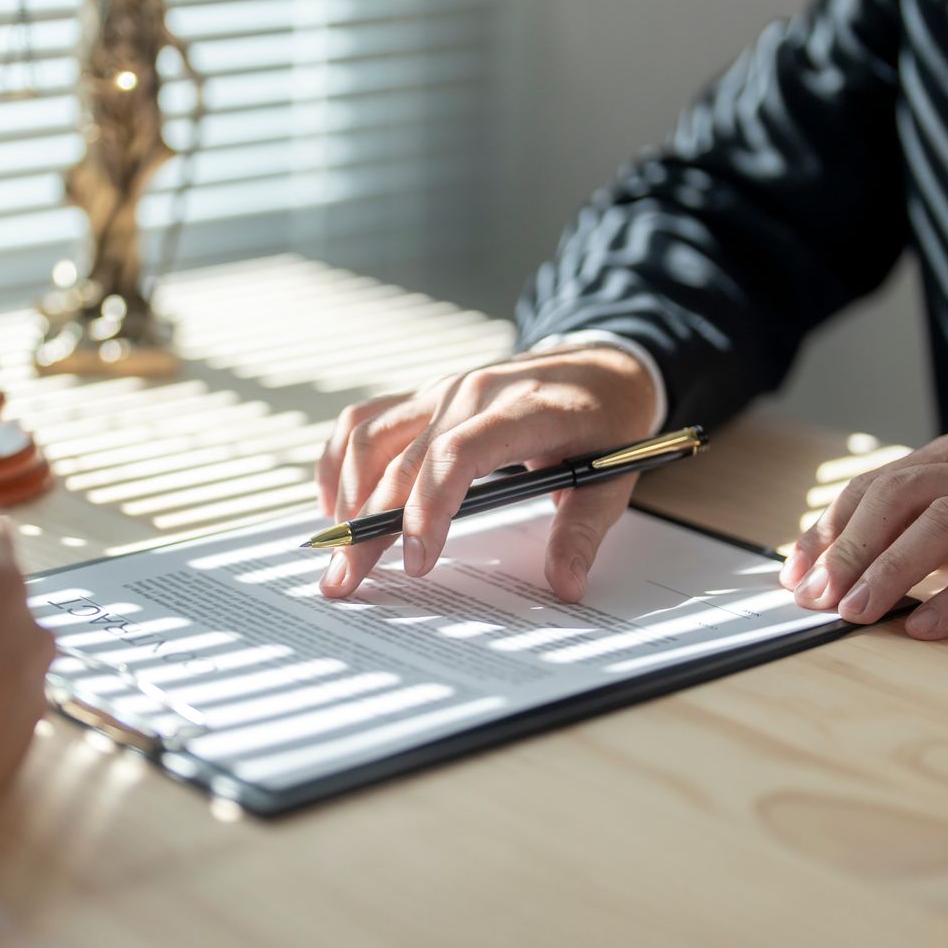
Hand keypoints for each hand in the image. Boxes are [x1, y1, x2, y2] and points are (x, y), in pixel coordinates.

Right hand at [314, 345, 659, 601]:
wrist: (603, 363)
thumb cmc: (608, 420)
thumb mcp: (613, 477)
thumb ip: (583, 530)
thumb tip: (565, 584)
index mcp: (522, 410)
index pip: (456, 456)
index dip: (428, 509)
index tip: (417, 561)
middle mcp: (469, 393)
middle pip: (401, 461)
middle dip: (367, 526)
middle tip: (344, 581)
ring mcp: (441, 390)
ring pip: (369, 438)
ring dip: (346, 496)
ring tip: (340, 551)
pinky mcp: (426, 396)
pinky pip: (364, 421)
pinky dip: (339, 459)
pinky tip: (334, 501)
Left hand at [781, 427, 947, 639]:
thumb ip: (939, 516)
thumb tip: (868, 559)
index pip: (876, 485)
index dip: (829, 528)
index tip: (794, 571)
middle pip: (897, 498)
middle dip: (846, 549)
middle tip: (811, 597)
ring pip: (943, 526)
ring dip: (888, 570)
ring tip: (852, 613)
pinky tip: (924, 627)